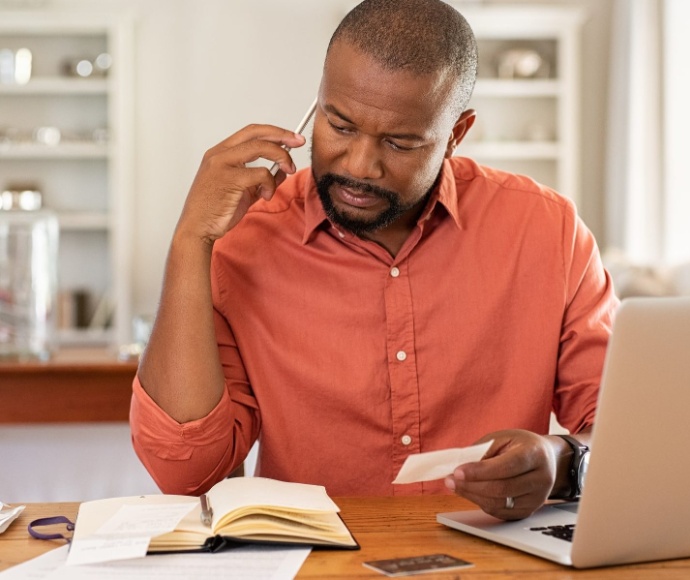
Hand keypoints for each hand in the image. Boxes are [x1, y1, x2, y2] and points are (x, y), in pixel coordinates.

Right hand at [176, 124, 306, 244]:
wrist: (197, 229)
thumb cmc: (215, 211)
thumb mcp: (243, 191)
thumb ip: (261, 180)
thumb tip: (282, 170)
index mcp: (220, 153)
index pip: (250, 132)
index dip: (274, 132)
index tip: (291, 138)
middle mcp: (219, 154)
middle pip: (257, 133)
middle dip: (282, 135)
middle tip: (298, 143)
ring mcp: (223, 164)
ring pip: (261, 148)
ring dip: (281, 158)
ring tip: (288, 171)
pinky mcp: (230, 178)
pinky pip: (262, 173)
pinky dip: (271, 184)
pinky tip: (266, 196)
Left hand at [444, 430, 557, 520]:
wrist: (546, 459)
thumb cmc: (520, 445)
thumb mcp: (501, 438)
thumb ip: (482, 451)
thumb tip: (459, 467)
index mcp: (535, 454)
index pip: (506, 466)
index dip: (479, 471)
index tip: (457, 471)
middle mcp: (541, 478)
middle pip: (502, 488)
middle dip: (471, 485)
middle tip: (450, 480)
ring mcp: (537, 498)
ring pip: (500, 503)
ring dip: (472, 496)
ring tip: (454, 486)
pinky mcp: (529, 511)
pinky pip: (500, 512)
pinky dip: (481, 503)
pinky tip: (469, 492)